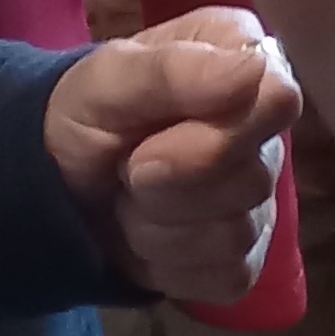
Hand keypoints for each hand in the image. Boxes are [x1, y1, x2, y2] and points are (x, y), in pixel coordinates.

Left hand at [45, 3, 299, 306]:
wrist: (59, 182)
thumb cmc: (87, 113)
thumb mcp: (108, 79)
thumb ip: (175, 69)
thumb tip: (256, 69)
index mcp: (246, 59)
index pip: (276, 103)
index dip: (213, 137)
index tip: (147, 143)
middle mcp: (266, 127)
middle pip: (252, 179)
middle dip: (169, 184)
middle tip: (127, 168)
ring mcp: (261, 196)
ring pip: (234, 235)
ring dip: (160, 227)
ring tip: (132, 198)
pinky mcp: (247, 255)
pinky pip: (227, 276)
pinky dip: (171, 265)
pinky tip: (150, 236)